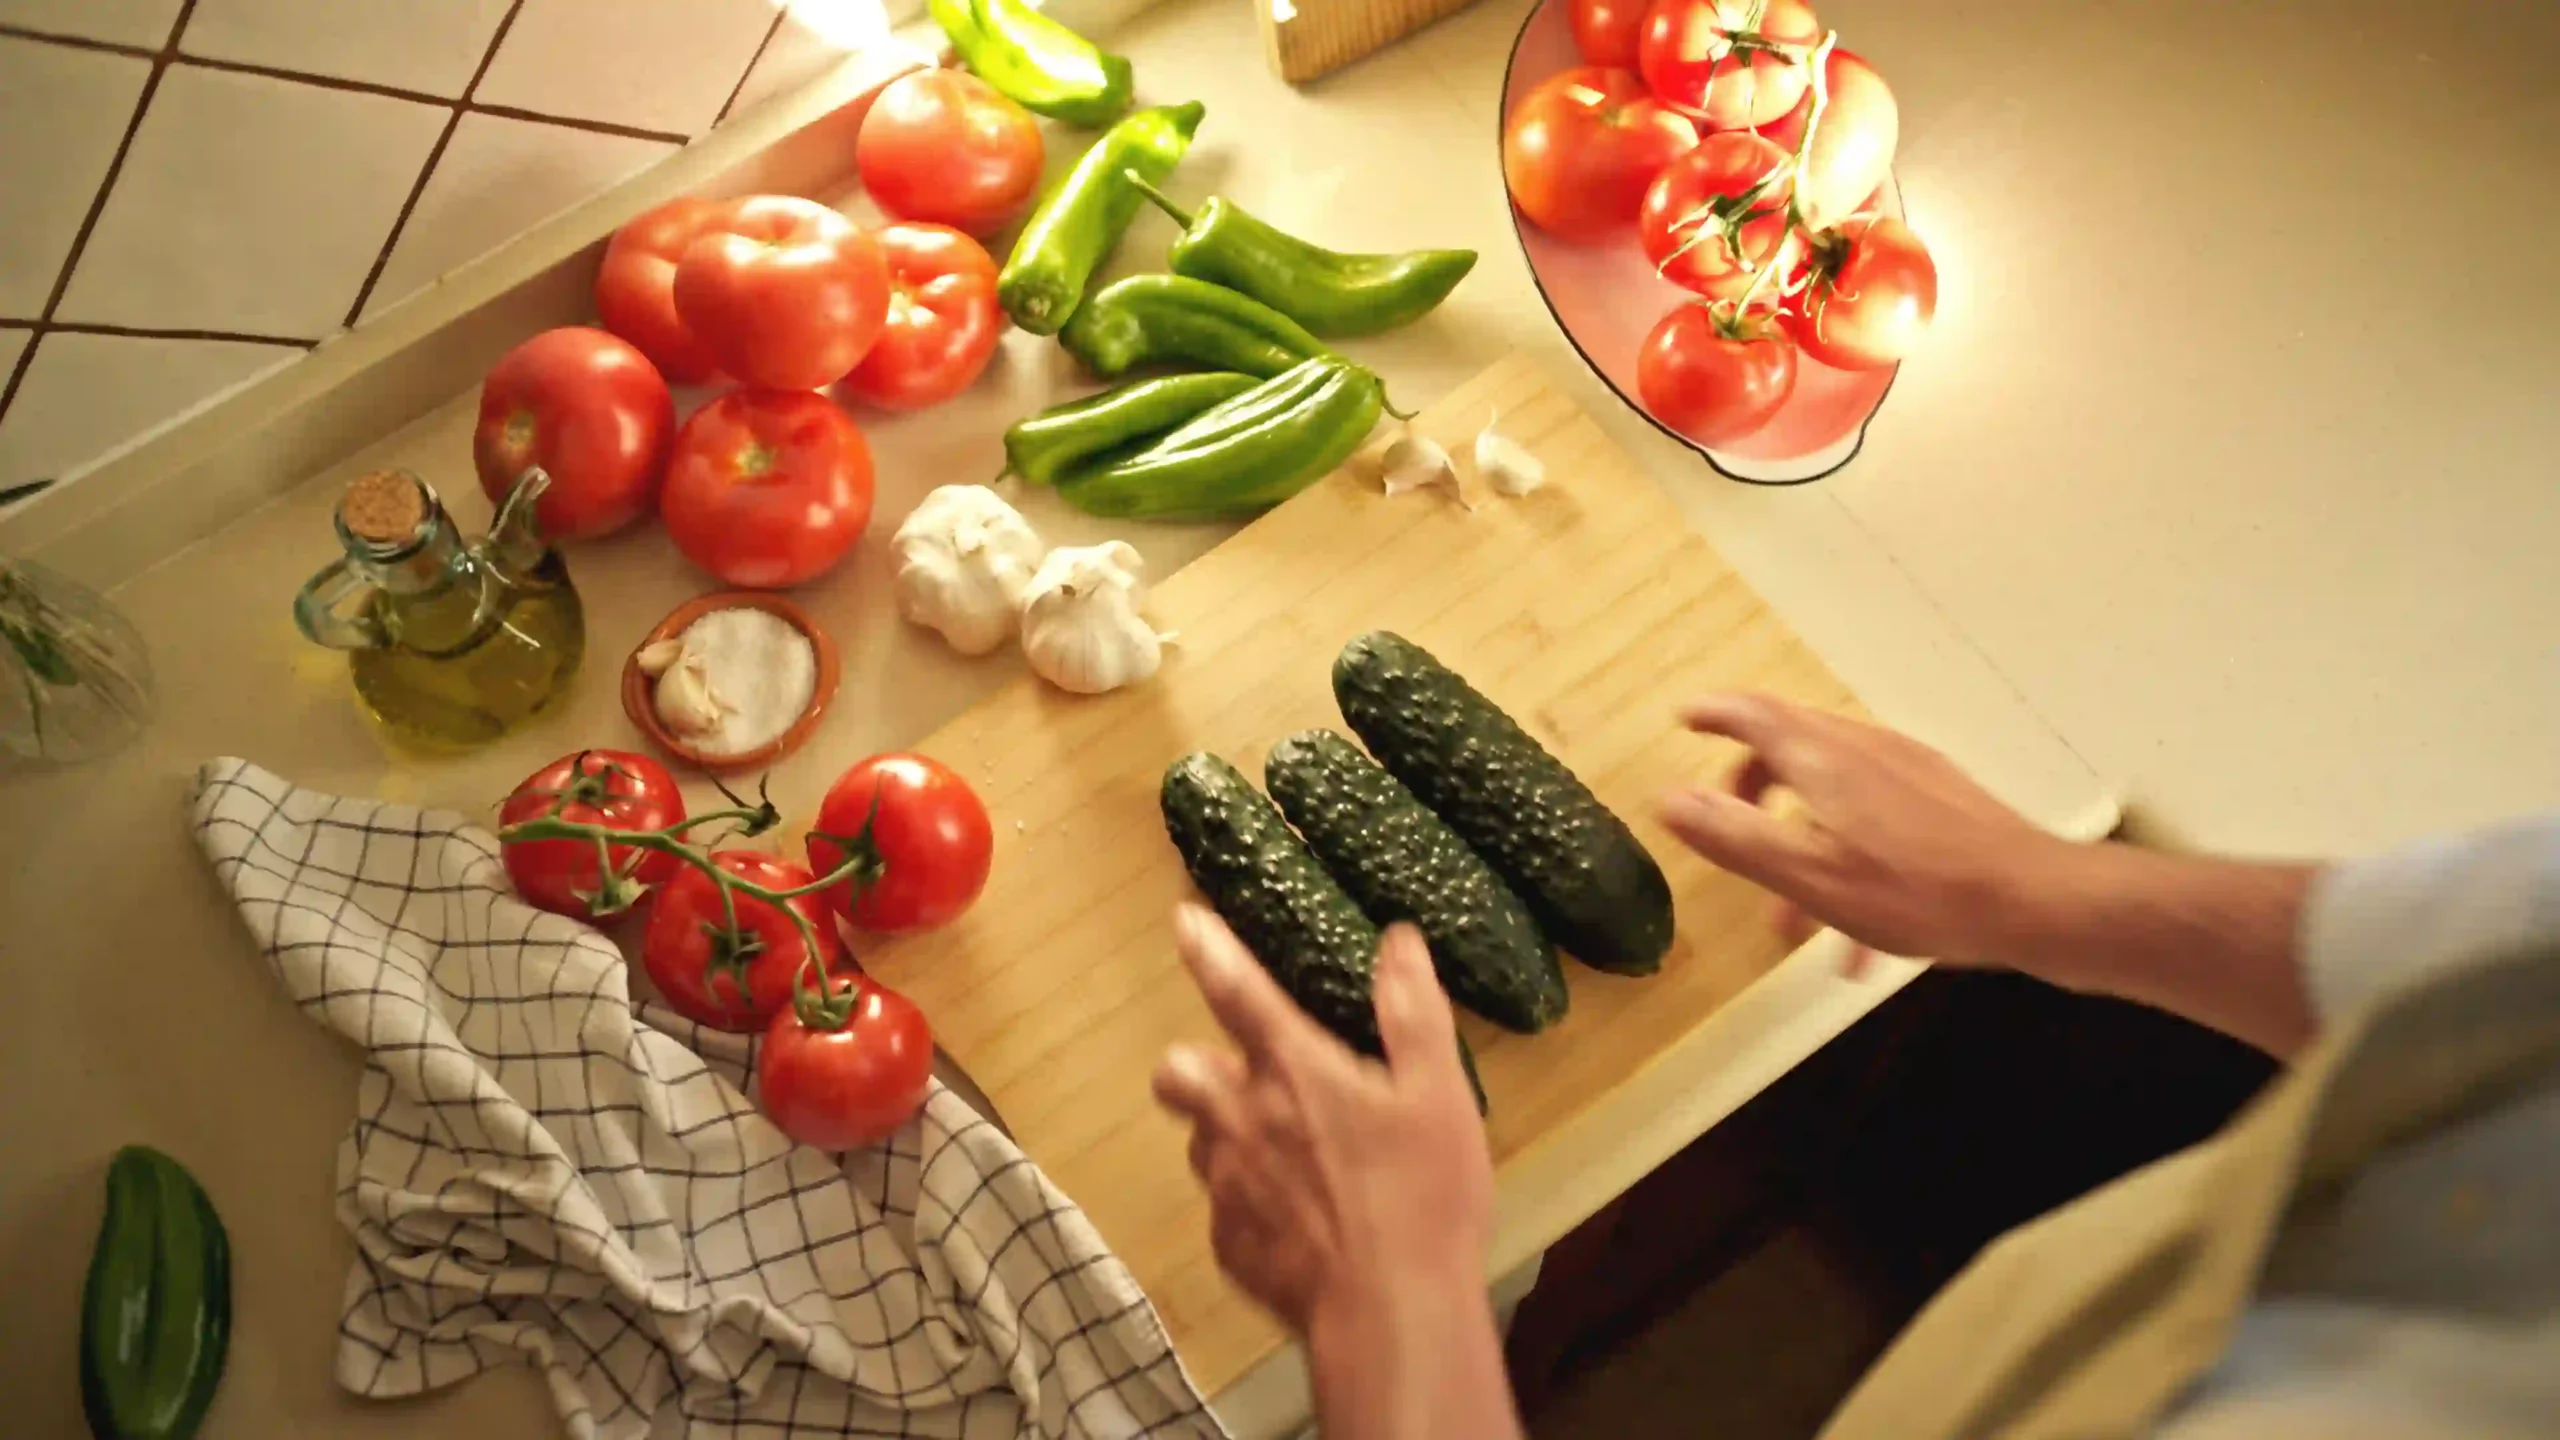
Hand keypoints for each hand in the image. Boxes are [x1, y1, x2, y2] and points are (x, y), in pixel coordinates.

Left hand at [1151, 905, 1491, 1336]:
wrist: (1390, 1315)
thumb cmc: (1423, 1197)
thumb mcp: (1440, 1094)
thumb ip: (1413, 1012)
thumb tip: (1398, 941)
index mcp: (1294, 1072)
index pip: (1236, 992)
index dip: (1207, 950)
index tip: (1183, 920)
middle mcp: (1242, 1120)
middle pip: (1177, 1073)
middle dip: (1195, 1067)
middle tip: (1244, 1080)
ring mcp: (1227, 1188)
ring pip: (1199, 1141)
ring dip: (1226, 1134)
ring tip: (1286, 1155)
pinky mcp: (1228, 1246)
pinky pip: (1224, 1208)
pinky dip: (1249, 1203)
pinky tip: (1296, 1222)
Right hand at [1659, 694, 2074, 971]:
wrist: (2032, 901)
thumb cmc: (1916, 892)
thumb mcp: (1811, 877)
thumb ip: (1737, 837)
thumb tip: (1670, 798)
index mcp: (1825, 759)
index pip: (1754, 714)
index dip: (1713, 713)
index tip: (1683, 719)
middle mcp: (1864, 748)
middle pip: (1791, 747)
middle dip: (1751, 789)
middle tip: (1729, 829)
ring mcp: (1908, 770)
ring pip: (1832, 791)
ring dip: (1800, 841)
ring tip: (1792, 924)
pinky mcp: (1941, 798)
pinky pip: (1872, 814)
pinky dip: (1845, 854)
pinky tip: (1859, 935)